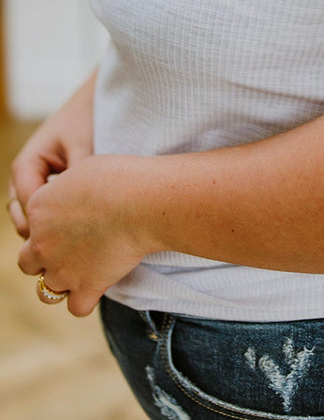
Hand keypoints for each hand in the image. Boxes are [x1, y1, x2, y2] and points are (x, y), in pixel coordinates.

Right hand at [8, 72, 95, 238]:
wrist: (94, 103)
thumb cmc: (88, 120)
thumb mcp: (83, 149)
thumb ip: (77, 180)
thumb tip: (81, 213)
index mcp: (25, 165)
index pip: (28, 208)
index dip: (48, 225)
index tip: (76, 236)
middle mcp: (23, 177)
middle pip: (25, 220)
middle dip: (47, 232)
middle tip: (78, 244)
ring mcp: (33, 183)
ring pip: (34, 219)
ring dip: (53, 228)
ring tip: (83, 237)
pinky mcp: (48, 186)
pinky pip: (48, 211)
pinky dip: (61, 219)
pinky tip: (87, 225)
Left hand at [17, 154, 145, 316]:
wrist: (142, 201)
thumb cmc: (119, 177)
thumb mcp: (83, 169)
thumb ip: (67, 188)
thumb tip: (70, 194)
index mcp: (38, 209)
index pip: (30, 225)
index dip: (50, 225)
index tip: (73, 220)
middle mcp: (42, 242)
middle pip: (28, 262)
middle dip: (45, 258)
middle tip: (72, 247)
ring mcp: (62, 269)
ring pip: (45, 291)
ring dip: (61, 283)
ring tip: (83, 270)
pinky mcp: (86, 288)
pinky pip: (76, 307)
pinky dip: (86, 300)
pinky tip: (99, 284)